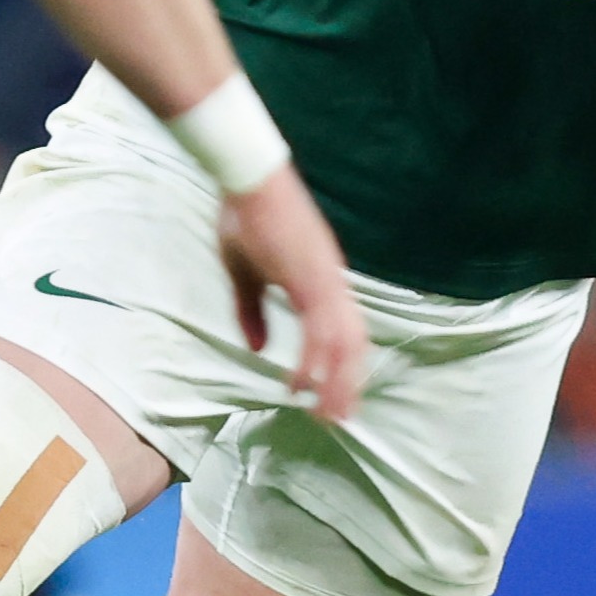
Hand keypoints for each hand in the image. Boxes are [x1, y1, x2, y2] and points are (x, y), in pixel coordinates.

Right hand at [215, 169, 373, 422]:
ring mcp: (324, 279)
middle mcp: (331, 283)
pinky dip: (315, 359)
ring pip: (342, 342)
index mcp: (320, 281)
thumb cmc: (246, 218)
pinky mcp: (310, 276)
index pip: (343, 333)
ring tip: (328, 413)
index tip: (336, 396)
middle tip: (339, 418)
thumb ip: (253, 312)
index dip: (342, 367)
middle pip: (351, 344)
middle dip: (346, 383)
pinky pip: (319, 327)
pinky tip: (305, 383)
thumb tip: (259, 349)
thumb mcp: (244, 273)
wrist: (249, 177)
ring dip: (337, 380)